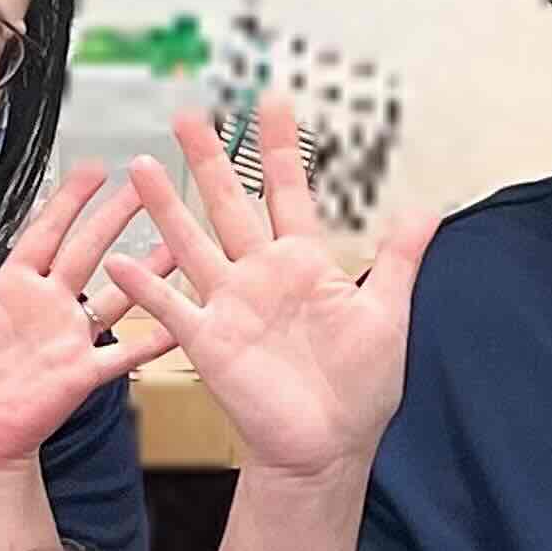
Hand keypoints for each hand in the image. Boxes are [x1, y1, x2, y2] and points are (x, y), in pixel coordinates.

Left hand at [0, 163, 159, 471]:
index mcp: (11, 288)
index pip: (45, 232)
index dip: (69, 200)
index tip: (93, 170)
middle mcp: (47, 305)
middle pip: (88, 250)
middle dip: (115, 216)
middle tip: (145, 185)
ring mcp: (69, 337)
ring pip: (117, 293)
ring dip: (146, 269)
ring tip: (178, 241)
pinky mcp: (82, 373)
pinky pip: (124, 354)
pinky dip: (152, 339)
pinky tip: (180, 322)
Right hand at [103, 97, 431, 482]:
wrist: (328, 448)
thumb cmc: (359, 388)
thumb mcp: (389, 314)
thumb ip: (399, 259)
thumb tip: (430, 209)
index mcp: (305, 264)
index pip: (289, 192)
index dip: (280, 148)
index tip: (271, 102)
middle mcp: (261, 275)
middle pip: (230, 204)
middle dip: (210, 159)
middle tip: (189, 114)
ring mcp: (230, 306)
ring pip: (192, 244)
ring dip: (167, 208)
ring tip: (140, 167)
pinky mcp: (210, 342)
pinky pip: (172, 309)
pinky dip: (146, 287)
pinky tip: (122, 260)